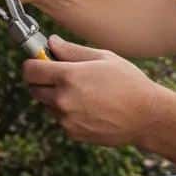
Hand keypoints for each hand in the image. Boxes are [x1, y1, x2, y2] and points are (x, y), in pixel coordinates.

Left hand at [24, 35, 163, 147]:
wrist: (145, 115)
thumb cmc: (128, 81)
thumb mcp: (104, 57)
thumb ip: (72, 50)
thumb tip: (51, 42)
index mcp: (69, 76)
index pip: (30, 70)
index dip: (32, 63)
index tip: (40, 60)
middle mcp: (62, 99)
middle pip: (33, 88)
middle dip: (42, 79)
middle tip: (62, 73)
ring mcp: (66, 119)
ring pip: (48, 104)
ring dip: (57, 96)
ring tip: (86, 91)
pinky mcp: (71, 132)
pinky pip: (61, 118)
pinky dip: (69, 111)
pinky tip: (91, 106)